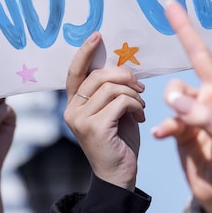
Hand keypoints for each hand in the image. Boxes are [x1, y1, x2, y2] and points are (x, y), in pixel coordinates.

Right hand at [64, 31, 144, 189]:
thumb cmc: (119, 141)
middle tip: (140, 87)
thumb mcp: (113, 111)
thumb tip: (120, 64)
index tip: (97, 36)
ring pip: (112, 88)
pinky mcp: (95, 128)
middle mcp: (71, 111)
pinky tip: (140, 116)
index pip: (74, 72)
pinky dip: (135, 104)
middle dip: (125, 76)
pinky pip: (121, 101)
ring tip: (140, 106)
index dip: (85, 53)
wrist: (119, 176)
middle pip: (99, 76)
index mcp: (73, 105)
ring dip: (134, 93)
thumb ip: (110, 90)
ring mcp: (81, 120)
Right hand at [152, 0, 211, 212]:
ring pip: (175, 91)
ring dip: (172, 101)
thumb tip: (174, 99)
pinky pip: (165, 118)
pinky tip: (163, 137)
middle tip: (170, 2)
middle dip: (184, 30)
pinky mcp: (181, 129)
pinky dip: (163, 125)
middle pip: (199, 56)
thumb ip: (204, 119)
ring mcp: (198, 112)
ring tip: (176, 123)